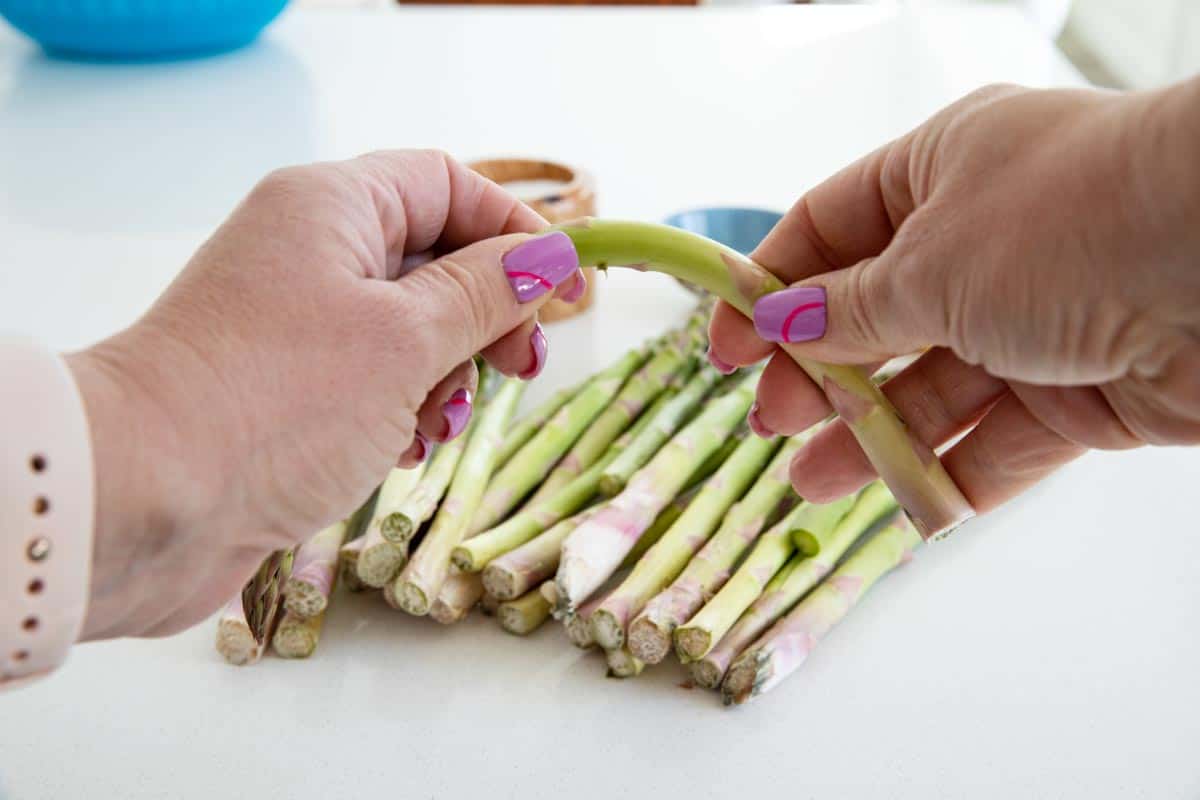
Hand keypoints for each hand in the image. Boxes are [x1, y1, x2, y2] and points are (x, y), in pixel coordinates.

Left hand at [66, 150, 584, 638]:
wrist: (145, 500)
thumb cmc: (278, 400)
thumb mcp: (406, 338)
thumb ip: (486, 292)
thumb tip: (549, 254)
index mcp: (333, 207)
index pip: (448, 185)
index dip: (516, 232)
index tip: (566, 291)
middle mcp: (310, 251)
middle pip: (434, 258)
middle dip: (488, 314)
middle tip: (522, 367)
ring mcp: (295, 321)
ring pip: (409, 326)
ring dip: (448, 371)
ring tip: (442, 419)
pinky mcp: (286, 386)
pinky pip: (373, 377)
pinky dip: (405, 407)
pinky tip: (407, 446)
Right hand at [709, 80, 1199, 515]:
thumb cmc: (1070, 222)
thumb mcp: (928, 262)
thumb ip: (848, 306)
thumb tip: (778, 323)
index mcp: (943, 173)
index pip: (831, 229)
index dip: (771, 288)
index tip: (723, 347)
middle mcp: (988, 241)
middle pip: (877, 316)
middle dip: (819, 373)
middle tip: (770, 423)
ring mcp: (1037, 318)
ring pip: (934, 388)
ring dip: (872, 435)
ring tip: (810, 485)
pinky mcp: (1085, 390)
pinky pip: (1002, 439)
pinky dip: (954, 473)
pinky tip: (903, 504)